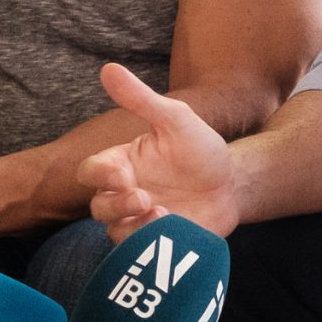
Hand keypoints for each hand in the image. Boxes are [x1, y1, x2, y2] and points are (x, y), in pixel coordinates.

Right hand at [78, 63, 236, 240]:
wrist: (232, 184)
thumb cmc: (200, 150)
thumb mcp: (175, 119)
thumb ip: (141, 98)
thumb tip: (108, 68)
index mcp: (121, 163)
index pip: (89, 171)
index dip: (99, 175)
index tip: (123, 174)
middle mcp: (123, 194)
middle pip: (97, 206)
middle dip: (116, 204)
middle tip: (144, 197)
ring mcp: (138, 221)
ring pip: (114, 233)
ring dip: (133, 227)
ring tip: (163, 213)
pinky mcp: (156, 244)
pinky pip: (139, 253)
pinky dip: (150, 243)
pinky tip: (172, 228)